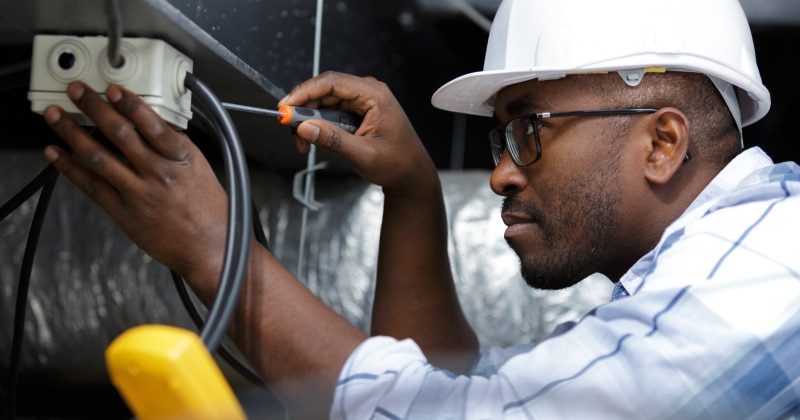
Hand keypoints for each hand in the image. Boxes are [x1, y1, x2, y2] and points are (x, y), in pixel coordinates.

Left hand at [43, 82, 228, 280]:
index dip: (130, 104)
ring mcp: (139, 194)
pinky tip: (56, 153)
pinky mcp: (124, 213)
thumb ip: (176, 147)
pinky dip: (70, 167)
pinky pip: (91, 186)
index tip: (114, 89)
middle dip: (94, 108)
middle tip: (78, 92)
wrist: (211, 248)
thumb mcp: (201, 169)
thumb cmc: (210, 211)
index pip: (153, 124)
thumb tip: (154, 123)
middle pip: (120, 134)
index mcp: (182, 159)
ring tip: (57, 116)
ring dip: (73, 133)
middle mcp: (160, 174)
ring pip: (99, 156)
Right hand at [279, 71, 437, 195]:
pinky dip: (318, 124)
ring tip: (302, 140)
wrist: (411, 175)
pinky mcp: (357, 112)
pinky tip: (312, 138)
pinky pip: (331, 111)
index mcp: (375, 95)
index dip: (305, 92)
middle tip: (289, 127)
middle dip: (303, 108)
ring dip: (309, 119)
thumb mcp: (364, 154)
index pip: (332, 82)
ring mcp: (362, 102)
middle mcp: (368, 93)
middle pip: (325, 90)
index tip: (286, 106)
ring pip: (324, 101)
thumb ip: (333, 140)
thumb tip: (306, 128)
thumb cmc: (399, 163)